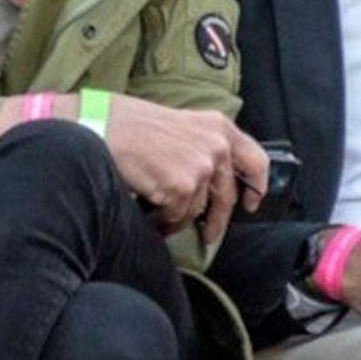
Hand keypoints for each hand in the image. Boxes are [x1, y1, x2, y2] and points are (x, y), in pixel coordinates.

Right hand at [103, 95, 268, 243]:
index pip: (256, 160)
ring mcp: (200, 167)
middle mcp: (216, 146)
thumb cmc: (134, 125)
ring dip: (179, 217)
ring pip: (197, 210)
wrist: (103, 125)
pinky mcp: (181, 186)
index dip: (257, 186)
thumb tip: (214, 181)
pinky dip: (163, 222)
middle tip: (209, 234)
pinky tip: (150, 213)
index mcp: (219, 127)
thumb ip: (205, 147)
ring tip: (160, 212)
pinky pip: (177, 218)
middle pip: (227, 195)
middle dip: (217, 220)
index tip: (251, 203)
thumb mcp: (183, 125)